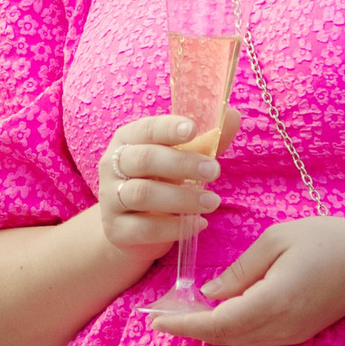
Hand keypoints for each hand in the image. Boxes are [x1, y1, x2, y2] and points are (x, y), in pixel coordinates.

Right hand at [96, 110, 237, 263]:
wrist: (132, 228)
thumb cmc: (160, 183)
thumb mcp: (180, 160)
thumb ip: (205, 141)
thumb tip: (234, 115)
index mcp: (127, 140)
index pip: (146, 129)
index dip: (168, 128)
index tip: (193, 129)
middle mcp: (112, 166)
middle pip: (144, 159)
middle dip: (182, 163)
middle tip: (214, 170)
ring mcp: (110, 199)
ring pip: (142, 194)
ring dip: (182, 197)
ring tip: (213, 201)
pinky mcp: (116, 230)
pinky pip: (144, 228)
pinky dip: (174, 227)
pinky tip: (198, 224)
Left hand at [147, 215, 344, 345]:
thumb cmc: (328, 240)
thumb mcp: (277, 240)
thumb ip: (240, 270)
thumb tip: (209, 293)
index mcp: (272, 301)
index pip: (216, 323)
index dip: (183, 324)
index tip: (154, 319)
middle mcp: (280, 327)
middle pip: (223, 337)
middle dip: (189, 329)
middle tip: (159, 315)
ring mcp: (291, 334)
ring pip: (238, 340)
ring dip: (208, 330)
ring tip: (181, 312)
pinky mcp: (298, 333)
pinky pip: (254, 337)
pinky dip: (230, 328)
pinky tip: (217, 311)